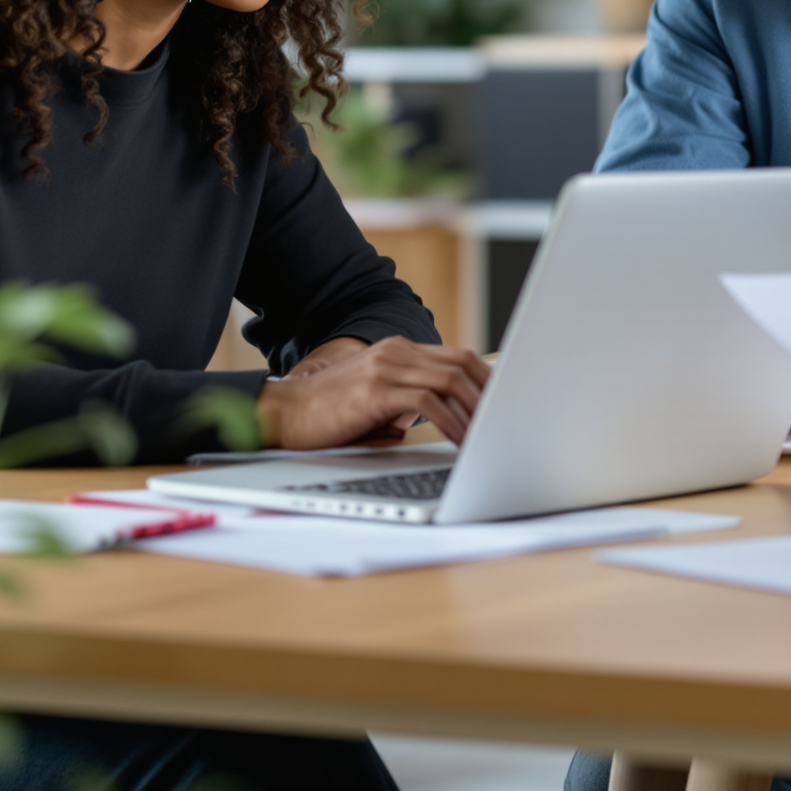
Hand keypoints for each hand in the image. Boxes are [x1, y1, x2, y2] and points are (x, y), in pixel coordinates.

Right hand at [254, 337, 491, 448]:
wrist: (284, 413)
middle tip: (506, 421)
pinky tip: (459, 440)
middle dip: (488, 395)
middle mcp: (396, 352)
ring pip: (449, 380)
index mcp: (399, 351)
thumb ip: (409, 401)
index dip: (485, 379)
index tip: (505, 403)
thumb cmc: (330, 413)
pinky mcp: (374, 390)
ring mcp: (385, 368)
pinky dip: (450, 422)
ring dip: (474, 411)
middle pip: (460, 364)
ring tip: (487, 436)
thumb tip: (443, 418)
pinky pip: (426, 402)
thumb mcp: (377, 399)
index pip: (457, 358)